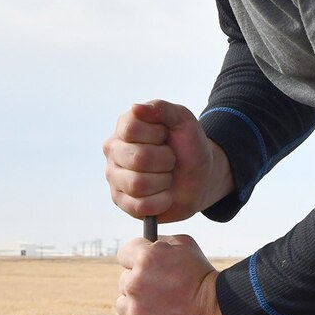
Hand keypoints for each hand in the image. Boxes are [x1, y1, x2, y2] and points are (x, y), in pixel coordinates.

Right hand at [103, 100, 233, 221]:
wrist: (201, 177)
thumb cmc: (189, 146)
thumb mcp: (183, 120)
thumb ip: (162, 109)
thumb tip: (136, 108)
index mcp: (124, 127)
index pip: (131, 130)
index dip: (157, 135)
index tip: (166, 136)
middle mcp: (113, 151)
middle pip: (137, 159)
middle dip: (165, 161)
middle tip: (170, 160)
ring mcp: (115, 177)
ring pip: (138, 185)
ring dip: (163, 182)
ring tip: (167, 177)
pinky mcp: (121, 202)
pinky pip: (140, 207)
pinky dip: (161, 202)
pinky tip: (164, 195)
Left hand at [116, 234, 240, 314]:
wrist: (220, 313)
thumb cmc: (204, 276)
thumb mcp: (185, 246)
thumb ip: (159, 243)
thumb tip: (145, 245)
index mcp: (145, 258)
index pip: (124, 254)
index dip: (138, 259)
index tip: (149, 268)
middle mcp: (135, 283)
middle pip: (124, 281)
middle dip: (140, 284)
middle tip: (162, 290)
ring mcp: (136, 311)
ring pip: (123, 305)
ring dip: (137, 306)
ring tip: (162, 308)